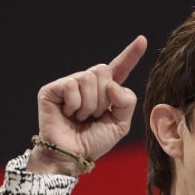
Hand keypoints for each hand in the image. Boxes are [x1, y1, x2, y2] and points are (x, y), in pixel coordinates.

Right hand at [28, 36, 147, 174]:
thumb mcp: (120, 124)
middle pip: (104, 70)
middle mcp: (86, 83)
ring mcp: (69, 84)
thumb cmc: (94, 141)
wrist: (73, 155)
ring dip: (89, 104)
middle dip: (103, 97)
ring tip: (81, 117)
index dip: (131, 55)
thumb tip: (113, 84)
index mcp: (105, 90)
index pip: (120, 69)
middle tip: (93, 116)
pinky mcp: (52, 89)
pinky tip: (68, 114)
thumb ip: (126, 102)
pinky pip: (71, 86)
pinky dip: (74, 104)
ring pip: (88, 78)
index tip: (142, 40)